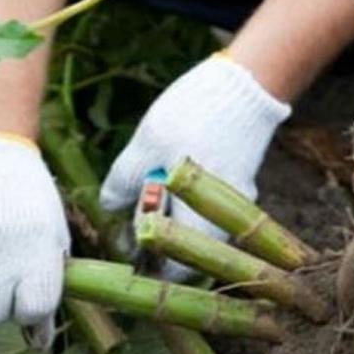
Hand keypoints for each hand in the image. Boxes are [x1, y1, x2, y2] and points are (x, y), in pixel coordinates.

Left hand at [99, 55, 290, 280]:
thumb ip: (123, 181)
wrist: (244, 81)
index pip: (178, 272)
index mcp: (203, 223)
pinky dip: (184, 193)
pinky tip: (169, 166)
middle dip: (155, 230)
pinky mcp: (238, 180)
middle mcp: (226, 221)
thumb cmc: (194, 116)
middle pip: (186, 248)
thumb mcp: (145, 147)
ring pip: (195, 222)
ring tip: (151, 178)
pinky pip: (206, 202)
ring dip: (168, 208)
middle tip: (136, 201)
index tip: (129, 241)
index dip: (149, 263)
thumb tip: (109, 207)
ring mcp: (235, 201)